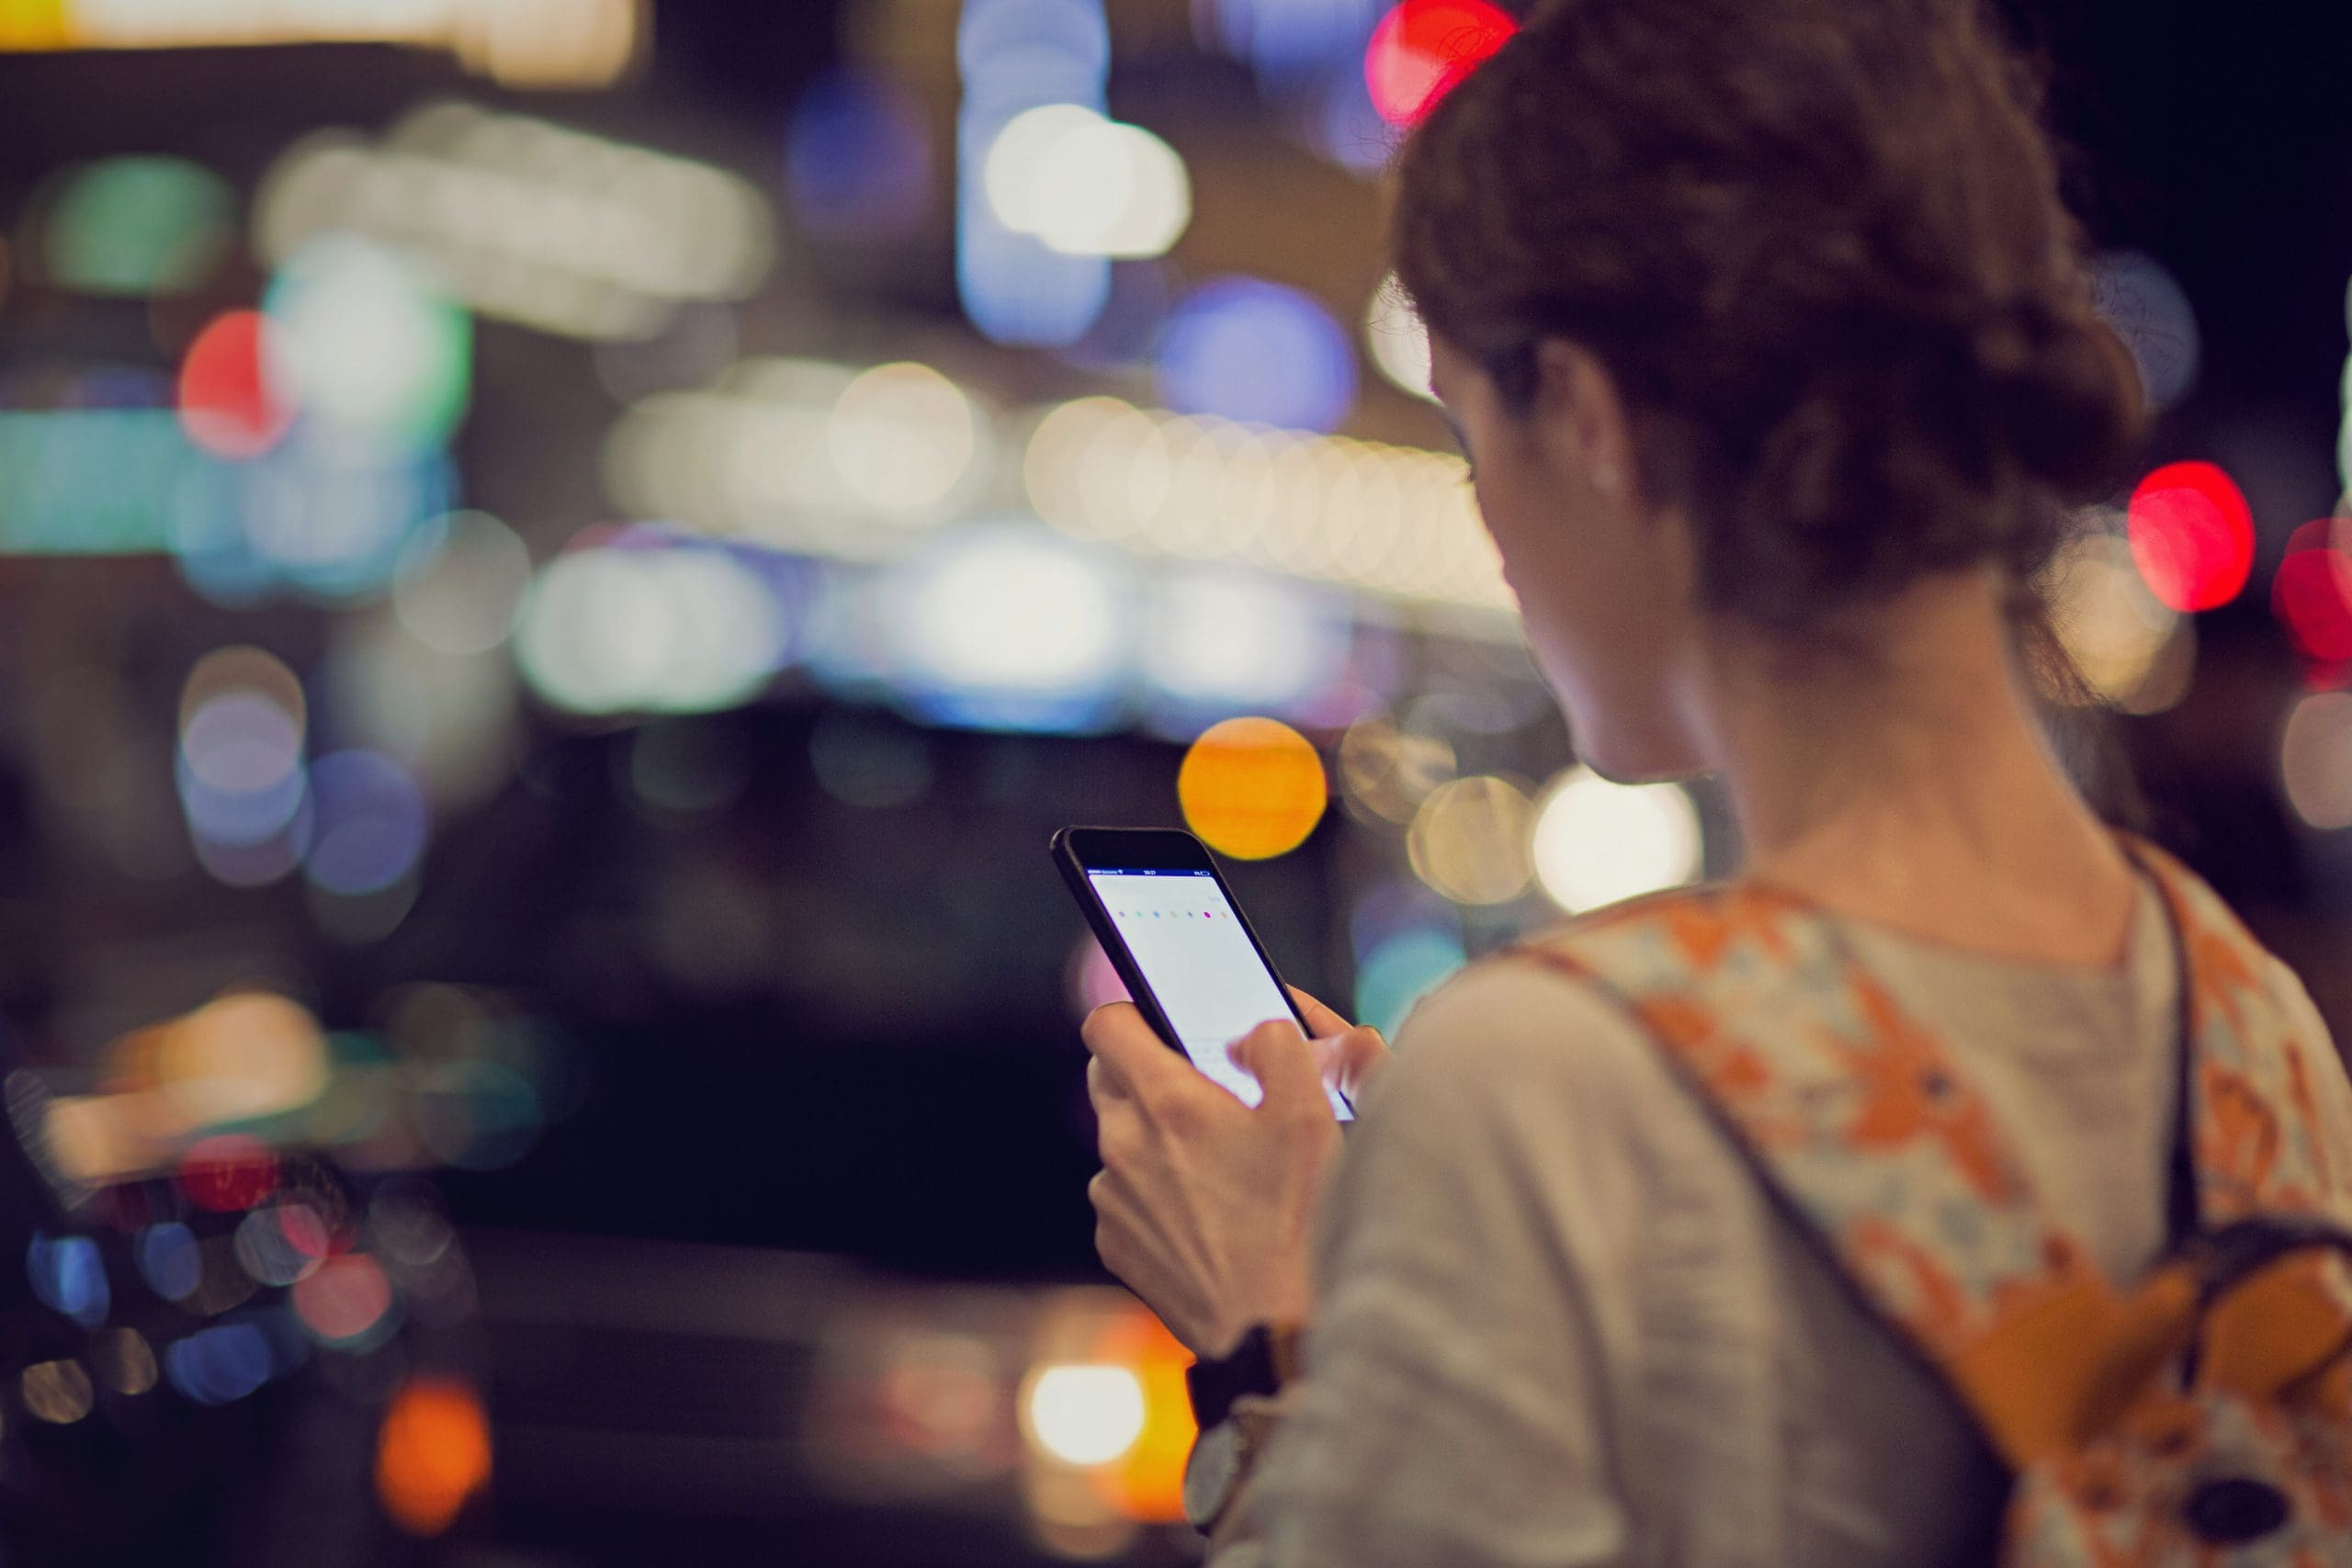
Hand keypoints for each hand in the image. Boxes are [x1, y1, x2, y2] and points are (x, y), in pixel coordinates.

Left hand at [1083, 989, 1389, 1356]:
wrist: (1274, 1328)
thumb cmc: (1297, 1221)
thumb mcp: (1310, 1114)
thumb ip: (1278, 1047)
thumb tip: (1250, 1034)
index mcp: (1166, 1101)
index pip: (1107, 1024)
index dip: (1136, 1013)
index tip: (1164, 1022)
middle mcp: (1123, 1145)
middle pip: (1108, 1077)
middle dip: (1148, 1073)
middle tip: (1205, 1092)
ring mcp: (1112, 1199)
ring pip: (1118, 1139)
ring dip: (1153, 1138)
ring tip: (1216, 1164)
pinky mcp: (1115, 1244)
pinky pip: (1123, 1196)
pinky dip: (1153, 1192)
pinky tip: (1205, 1212)